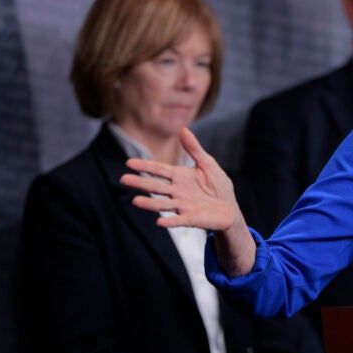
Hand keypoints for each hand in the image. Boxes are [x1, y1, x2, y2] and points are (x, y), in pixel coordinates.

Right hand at [120, 128, 255, 275]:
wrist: (230, 209)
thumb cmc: (218, 186)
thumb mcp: (208, 164)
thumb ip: (194, 149)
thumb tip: (183, 129)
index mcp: (180, 177)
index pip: (159, 170)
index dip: (145, 166)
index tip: (129, 163)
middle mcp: (177, 191)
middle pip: (156, 186)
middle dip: (140, 183)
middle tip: (123, 179)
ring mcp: (182, 206)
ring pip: (163, 204)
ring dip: (150, 203)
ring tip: (135, 201)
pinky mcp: (191, 218)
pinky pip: (179, 220)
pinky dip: (170, 221)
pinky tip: (160, 222)